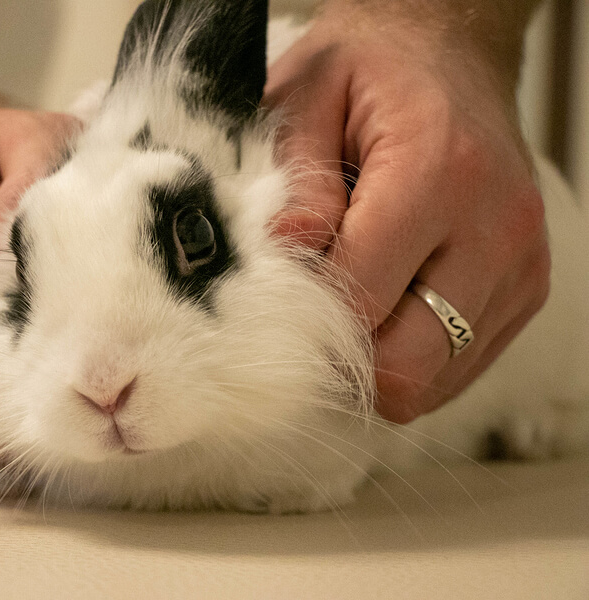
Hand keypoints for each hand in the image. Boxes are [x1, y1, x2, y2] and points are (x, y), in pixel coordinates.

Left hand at [264, 5, 549, 422]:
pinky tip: (387, 307)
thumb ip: (298, 182)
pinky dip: (415, 357)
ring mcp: (521, 264)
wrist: (450, 52)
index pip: (365, 300)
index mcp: (437, 174)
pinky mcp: (527, 287)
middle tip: (304, 322)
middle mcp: (496, 227)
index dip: (305, 320)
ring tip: (350, 305)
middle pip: (410, 362)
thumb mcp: (308, 97)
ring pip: (438, 378)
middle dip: (344, 360)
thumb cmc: (372, 71)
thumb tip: (287, 256)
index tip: (273, 303)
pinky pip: (462, 365)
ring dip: (379, 362)